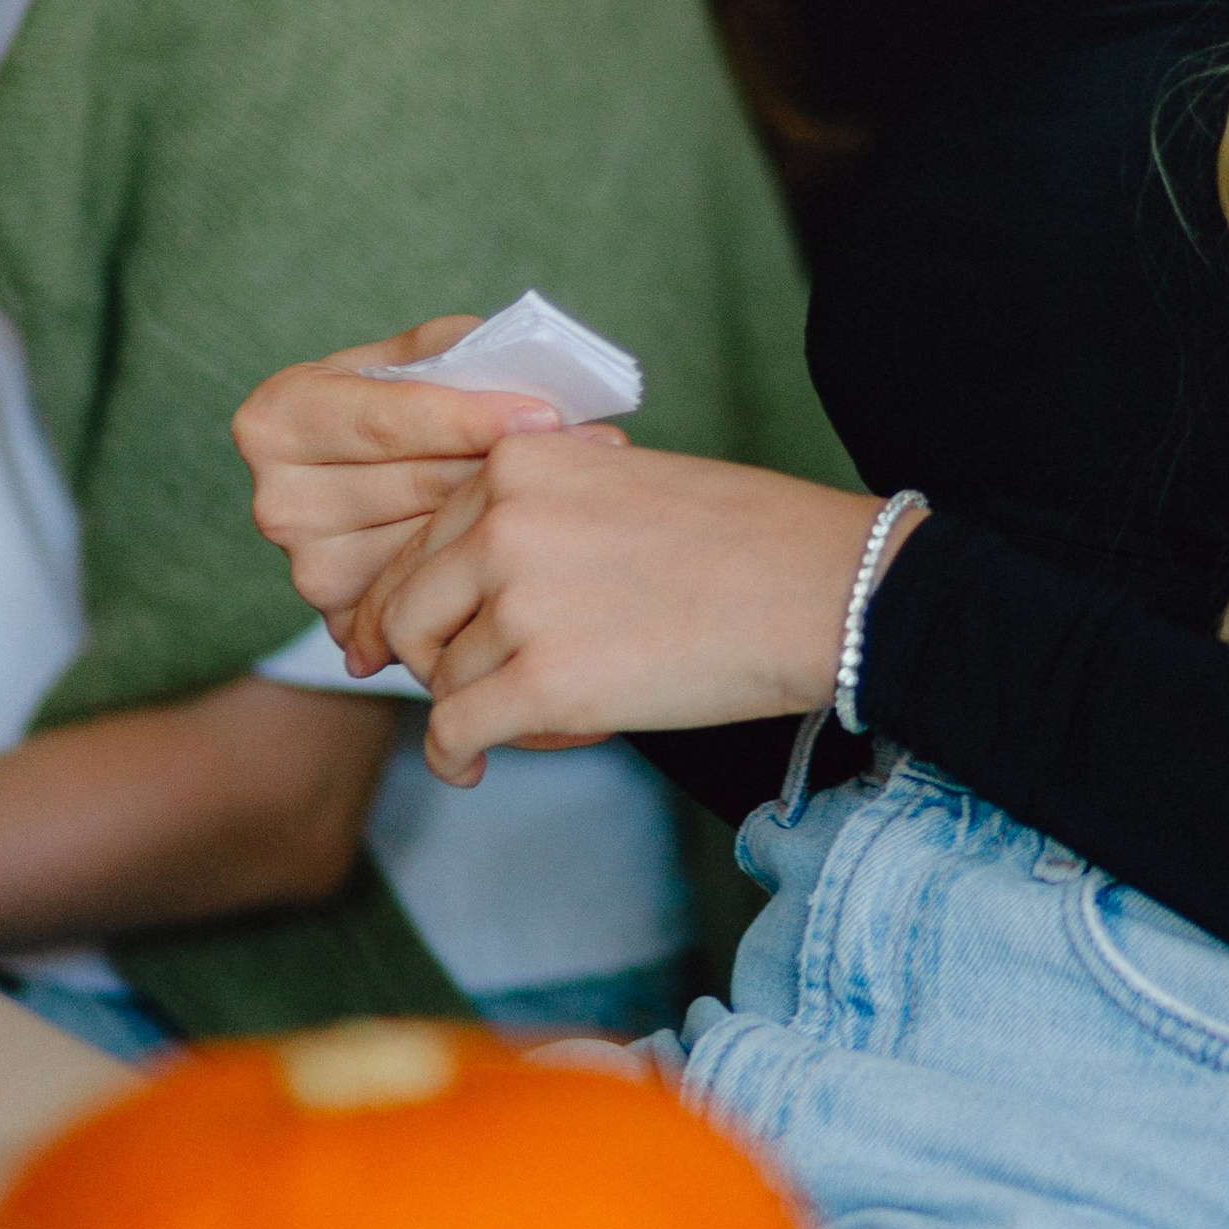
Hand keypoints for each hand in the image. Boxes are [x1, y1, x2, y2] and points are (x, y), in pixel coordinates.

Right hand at [232, 318, 566, 647]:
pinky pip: (434, 589)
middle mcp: (279, 500)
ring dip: (514, 516)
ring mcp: (310, 567)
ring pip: (433, 542)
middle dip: (510, 464)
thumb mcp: (404, 359)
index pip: (385, 422)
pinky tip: (548, 536)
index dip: (470, 417)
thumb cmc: (391, 402)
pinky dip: (491, 562)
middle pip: (416, 484)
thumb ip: (445, 353)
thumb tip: (517, 364)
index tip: (543, 413)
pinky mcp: (345, 616)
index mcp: (279, 419)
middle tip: (597, 443)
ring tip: (588, 484)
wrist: (354, 478)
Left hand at [349, 436, 920, 785]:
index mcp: (520, 462)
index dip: (419, 600)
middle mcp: (503, 522)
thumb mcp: (621, 480)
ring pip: (439, 675)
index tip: (425, 637)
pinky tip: (471, 765)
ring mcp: (519, 602)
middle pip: (406, 610)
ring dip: (472, 706)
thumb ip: (541, 511)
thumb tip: (473, 577)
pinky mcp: (543, 681)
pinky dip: (453, 756)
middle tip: (460, 684)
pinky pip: (453, 728)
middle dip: (427, 656)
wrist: (823, 588)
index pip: (419, 541)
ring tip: (527, 716)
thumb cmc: (746, 539)